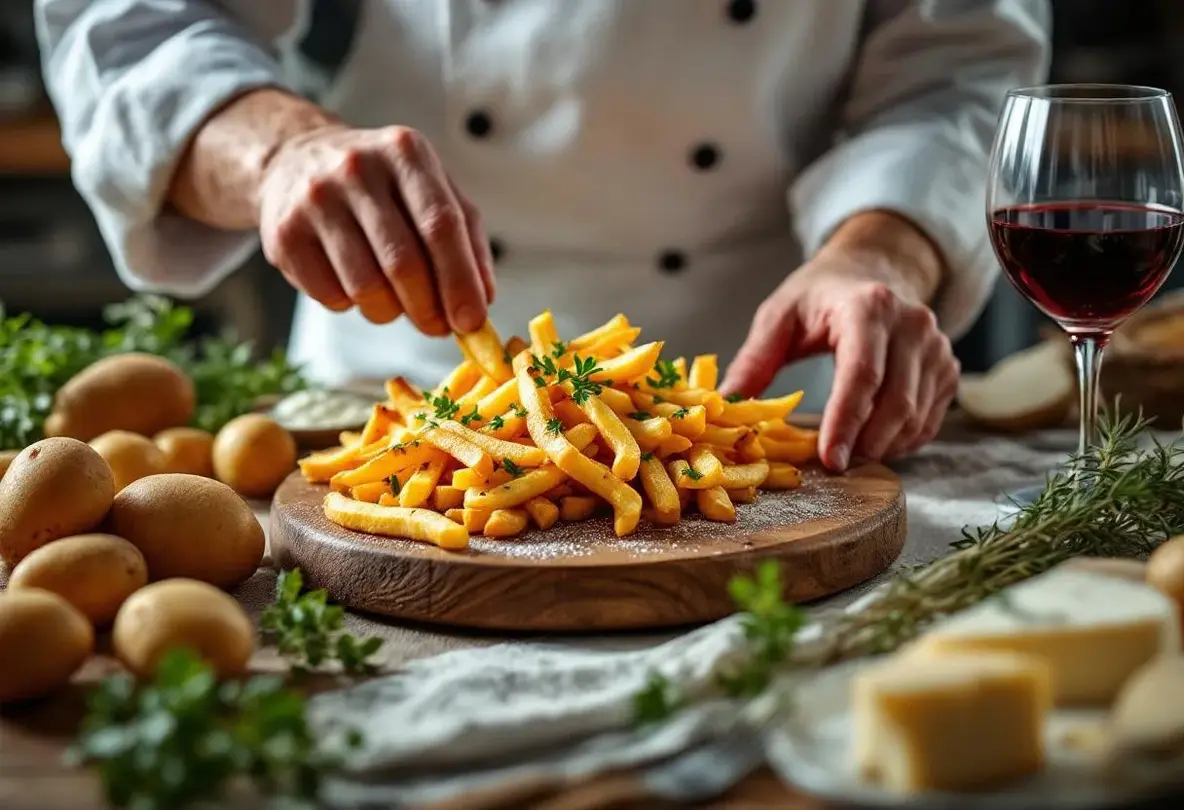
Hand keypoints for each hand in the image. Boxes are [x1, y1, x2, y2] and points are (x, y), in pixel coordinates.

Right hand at [257, 124, 494, 334]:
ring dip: (389, 311)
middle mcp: (357, 168)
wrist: (297, 160)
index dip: (460, 281)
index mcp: (405, 152)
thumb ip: (466, 239)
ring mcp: (315, 199)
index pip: (441, 225)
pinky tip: (353, 283)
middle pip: (403, 263)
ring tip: (394, 301)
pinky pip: (331, 296)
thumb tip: (483, 300)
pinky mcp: (284, 234)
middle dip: (428, 309)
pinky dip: (352, 305)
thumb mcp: (432, 189)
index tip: (472, 321)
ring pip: (366, 287)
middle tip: (438, 327)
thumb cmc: (382, 185)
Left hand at [721, 215, 958, 470]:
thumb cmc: (819, 296)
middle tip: (833, 465)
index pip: (863, 374)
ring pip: (916, 417)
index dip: (845, 422)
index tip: (829, 459)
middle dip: (864, 443)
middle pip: (896, 403)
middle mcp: (912, 325)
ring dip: (882, 447)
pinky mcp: (947, 368)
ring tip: (848, 454)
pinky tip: (873, 443)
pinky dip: (902, 442)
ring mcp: (937, 347)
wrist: (871, 270)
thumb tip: (726, 405)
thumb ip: (754, 360)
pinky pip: (929, 420)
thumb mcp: (779, 316)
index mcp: (868, 307)